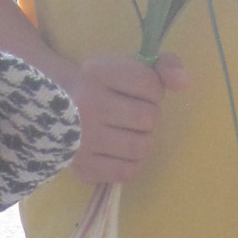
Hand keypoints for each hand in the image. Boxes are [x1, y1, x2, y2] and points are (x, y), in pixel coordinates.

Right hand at [66, 49, 189, 187]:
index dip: (154, 91)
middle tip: (132, 115)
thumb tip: (184, 81)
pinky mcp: (83, 166)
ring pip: (141, 147)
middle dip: (148, 117)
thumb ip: (162, 65)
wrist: (52, 111)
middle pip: (148, 118)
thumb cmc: (100, 87)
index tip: (140, 92)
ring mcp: (82, 139)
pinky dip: (131, 163)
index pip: (149, 84)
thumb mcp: (126, 66)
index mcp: (97, 73)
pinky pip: (128, 171)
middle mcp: (87, 104)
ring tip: (128, 133)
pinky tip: (119, 152)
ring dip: (142, 141)